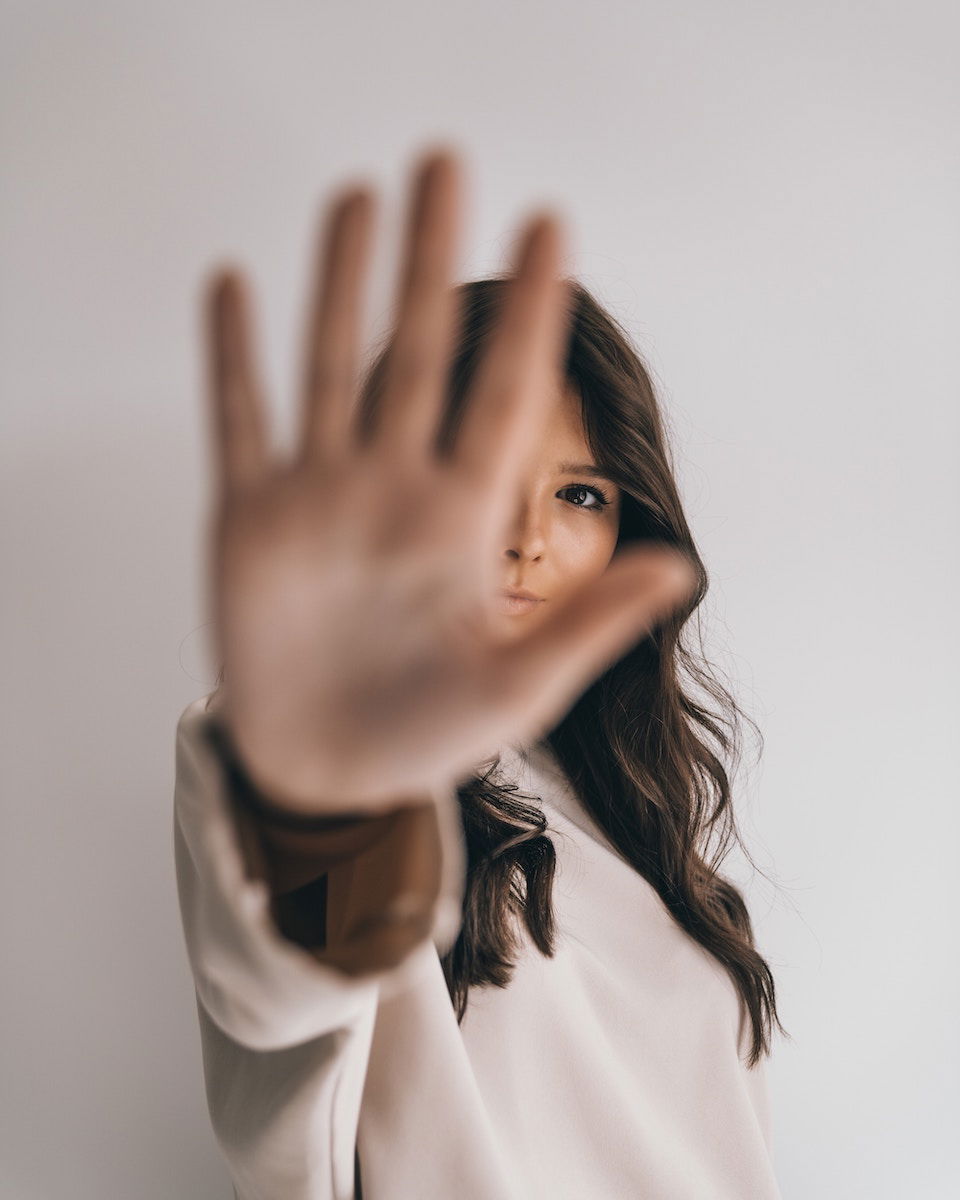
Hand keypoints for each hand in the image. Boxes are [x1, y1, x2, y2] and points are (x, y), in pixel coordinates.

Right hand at [202, 146, 695, 814]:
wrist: (327, 775)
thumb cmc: (424, 738)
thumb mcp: (519, 686)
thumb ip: (591, 621)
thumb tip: (682, 566)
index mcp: (461, 520)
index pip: (502, 394)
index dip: (528, 313)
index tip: (552, 227)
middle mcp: (393, 490)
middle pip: (417, 350)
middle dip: (431, 257)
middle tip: (445, 161)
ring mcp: (319, 497)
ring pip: (329, 363)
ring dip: (339, 279)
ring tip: (355, 197)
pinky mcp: (250, 519)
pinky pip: (240, 420)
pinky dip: (233, 357)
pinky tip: (234, 286)